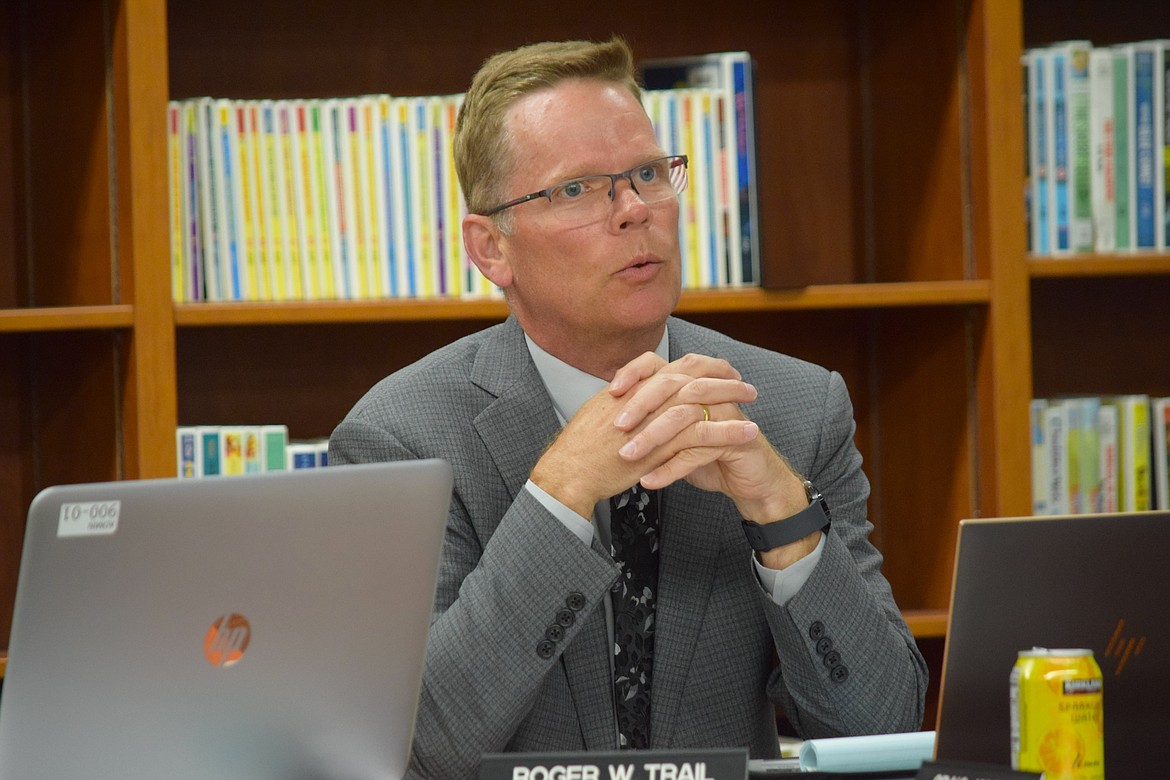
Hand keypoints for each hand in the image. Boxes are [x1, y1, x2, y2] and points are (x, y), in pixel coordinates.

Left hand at [608, 352, 808, 524]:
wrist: (751, 482)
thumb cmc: (710, 456)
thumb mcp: (675, 436)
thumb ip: (651, 420)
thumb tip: (612, 413)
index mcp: (694, 384)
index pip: (662, 364)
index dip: (636, 372)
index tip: (610, 390)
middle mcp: (711, 393)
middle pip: (672, 385)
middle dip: (641, 405)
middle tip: (617, 426)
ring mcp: (726, 414)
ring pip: (684, 417)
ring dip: (653, 438)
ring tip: (628, 457)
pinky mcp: (737, 439)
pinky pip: (699, 451)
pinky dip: (671, 468)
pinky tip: (650, 480)